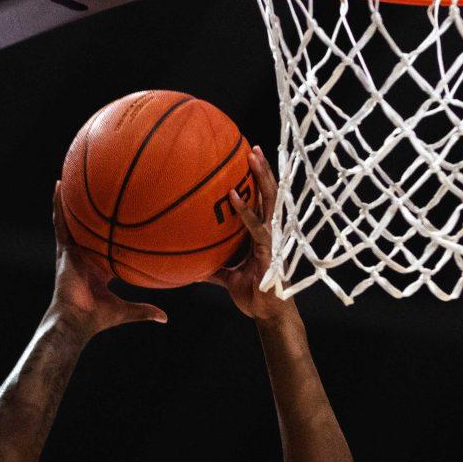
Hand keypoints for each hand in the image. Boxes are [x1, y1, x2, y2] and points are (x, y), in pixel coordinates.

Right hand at [49, 186, 168, 335]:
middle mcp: (84, 256)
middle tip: (92, 189)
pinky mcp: (64, 249)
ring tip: (70, 177)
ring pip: (70, 221)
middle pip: (85, 229)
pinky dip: (58, 204)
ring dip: (69, 200)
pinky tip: (59, 185)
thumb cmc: (97, 318)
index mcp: (97, 268)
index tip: (116, 222)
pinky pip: (61, 221)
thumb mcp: (126, 310)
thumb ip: (145, 310)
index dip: (108, 235)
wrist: (76, 319)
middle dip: (86, 213)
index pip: (103, 247)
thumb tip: (165, 318)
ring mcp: (72, 251)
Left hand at [202, 146, 290, 319]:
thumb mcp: (227, 278)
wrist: (268, 314)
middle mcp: (269, 231)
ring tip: (252, 156)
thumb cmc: (253, 295)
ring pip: (269, 201)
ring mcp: (271, 238)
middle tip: (253, 147)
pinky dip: (244, 210)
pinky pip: (255, 226)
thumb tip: (191, 268)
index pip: (262, 201)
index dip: (258, 181)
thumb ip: (213, 268)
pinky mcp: (268, 250)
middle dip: (262, 170)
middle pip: (268, 194)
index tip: (249, 160)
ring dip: (260, 178)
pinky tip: (232, 196)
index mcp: (262, 233)